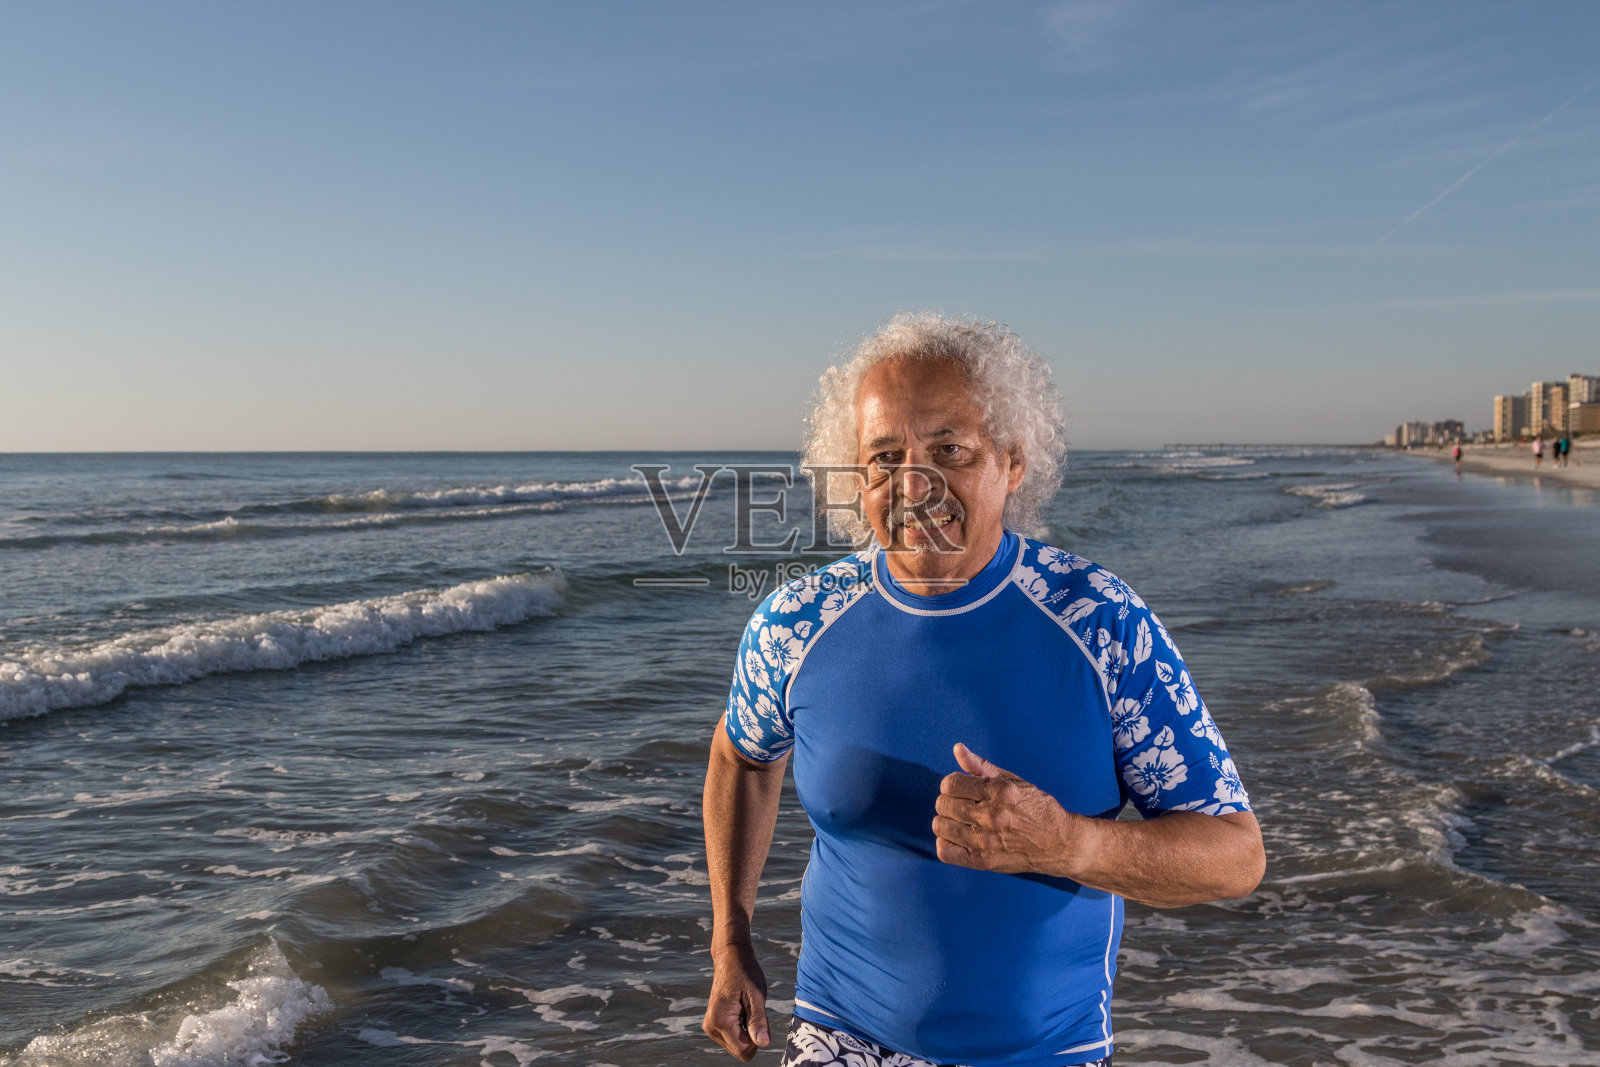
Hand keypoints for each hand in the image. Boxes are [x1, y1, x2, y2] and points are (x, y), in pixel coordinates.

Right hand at [702, 941, 770, 1060]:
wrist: (730, 958)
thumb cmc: (745, 973)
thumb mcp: (757, 995)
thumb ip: (758, 1021)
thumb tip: (763, 1043)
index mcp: (721, 1021)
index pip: (744, 1051)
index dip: (758, 1039)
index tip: (760, 1018)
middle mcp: (711, 1027)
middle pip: (740, 1051)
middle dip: (752, 1035)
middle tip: (753, 1011)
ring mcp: (711, 1027)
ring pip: (737, 1046)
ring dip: (747, 1031)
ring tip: (746, 1008)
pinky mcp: (713, 1024)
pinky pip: (733, 1038)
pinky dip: (742, 1028)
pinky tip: (741, 1010)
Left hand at [933, 742, 1081, 875]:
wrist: (1059, 843)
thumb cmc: (1037, 808)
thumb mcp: (1013, 781)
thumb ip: (981, 766)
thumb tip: (958, 748)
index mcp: (999, 792)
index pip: (950, 784)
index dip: (951, 784)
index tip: (960, 788)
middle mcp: (991, 816)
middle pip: (943, 804)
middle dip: (949, 801)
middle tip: (962, 804)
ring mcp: (986, 841)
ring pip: (940, 827)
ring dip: (947, 821)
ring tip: (961, 821)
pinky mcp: (984, 861)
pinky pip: (945, 852)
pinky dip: (946, 844)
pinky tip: (959, 838)